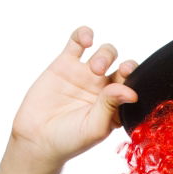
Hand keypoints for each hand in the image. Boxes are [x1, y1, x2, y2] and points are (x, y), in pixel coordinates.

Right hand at [11, 25, 137, 166]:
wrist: (36, 137)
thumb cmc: (69, 139)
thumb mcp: (94, 127)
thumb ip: (111, 106)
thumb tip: (131, 92)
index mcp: (116, 106)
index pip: (133, 87)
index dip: (136, 81)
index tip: (128, 82)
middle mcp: (104, 89)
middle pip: (123, 67)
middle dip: (124, 66)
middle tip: (114, 73)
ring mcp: (85, 75)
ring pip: (106, 52)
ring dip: (105, 54)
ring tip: (94, 68)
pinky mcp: (65, 64)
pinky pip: (78, 41)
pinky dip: (85, 34)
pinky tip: (86, 40)